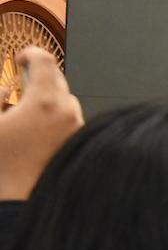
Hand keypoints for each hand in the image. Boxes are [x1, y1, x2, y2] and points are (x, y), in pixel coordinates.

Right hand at [0, 47, 82, 199]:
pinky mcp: (77, 138)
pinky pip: (69, 116)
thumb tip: (4, 87)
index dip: (31, 54)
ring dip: (46, 97)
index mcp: (43, 101)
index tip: (20, 58)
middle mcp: (65, 110)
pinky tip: (36, 127)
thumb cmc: (2, 161)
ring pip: (64, 98)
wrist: (20, 195)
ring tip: (26, 110)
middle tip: (19, 84)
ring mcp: (75, 125)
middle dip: (38, 77)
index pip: (45, 61)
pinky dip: (55, 114)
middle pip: (57, 78)